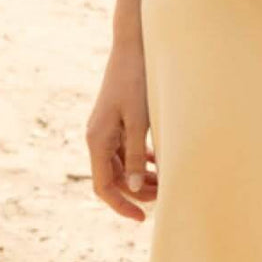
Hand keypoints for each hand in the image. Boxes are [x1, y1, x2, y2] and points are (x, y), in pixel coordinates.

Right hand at [85, 41, 158, 222]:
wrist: (132, 44)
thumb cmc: (136, 79)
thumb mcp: (139, 119)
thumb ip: (137, 154)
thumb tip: (136, 188)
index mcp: (97, 140)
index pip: (104, 186)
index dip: (121, 205)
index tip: (142, 218)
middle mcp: (97, 137)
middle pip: (113, 177)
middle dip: (136, 191)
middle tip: (164, 195)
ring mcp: (105, 128)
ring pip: (119, 164)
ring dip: (140, 175)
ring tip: (165, 180)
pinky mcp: (115, 119)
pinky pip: (123, 149)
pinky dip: (139, 158)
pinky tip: (157, 159)